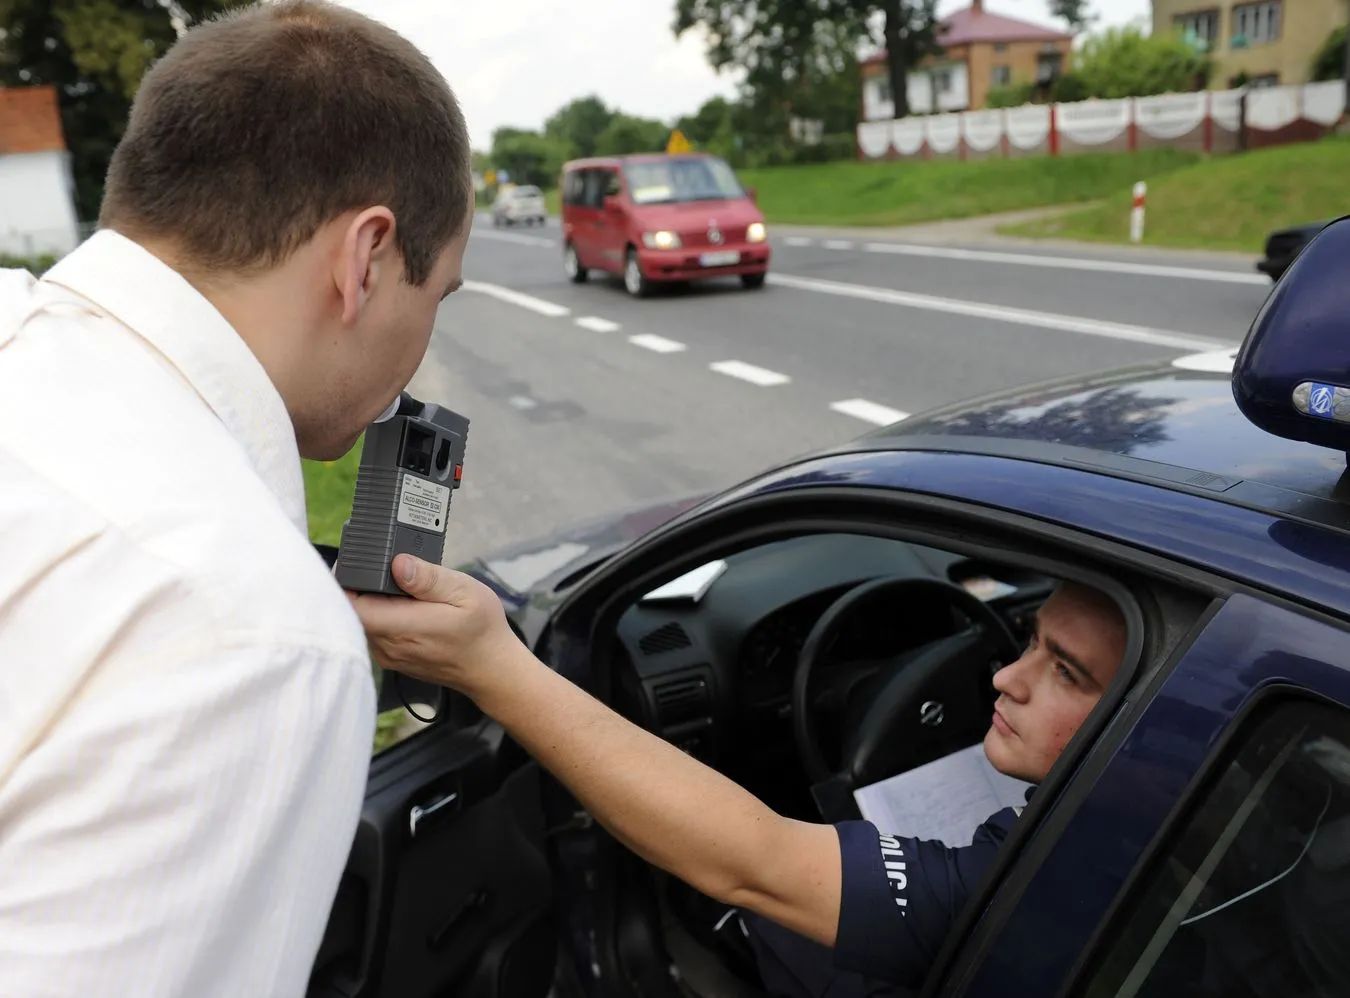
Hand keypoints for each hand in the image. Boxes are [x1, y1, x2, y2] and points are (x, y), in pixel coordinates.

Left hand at [346, 554, 525, 698]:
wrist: (492, 668)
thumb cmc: (482, 630)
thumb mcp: (464, 593)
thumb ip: (428, 578)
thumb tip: (398, 564)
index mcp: (402, 627)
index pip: (350, 604)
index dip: (344, 580)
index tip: (355, 561)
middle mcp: (387, 645)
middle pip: (351, 611)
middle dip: (360, 586)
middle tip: (384, 567)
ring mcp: (387, 655)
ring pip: (361, 621)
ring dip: (373, 601)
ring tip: (400, 588)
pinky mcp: (391, 658)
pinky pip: (373, 631)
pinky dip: (382, 615)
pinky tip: (405, 607)